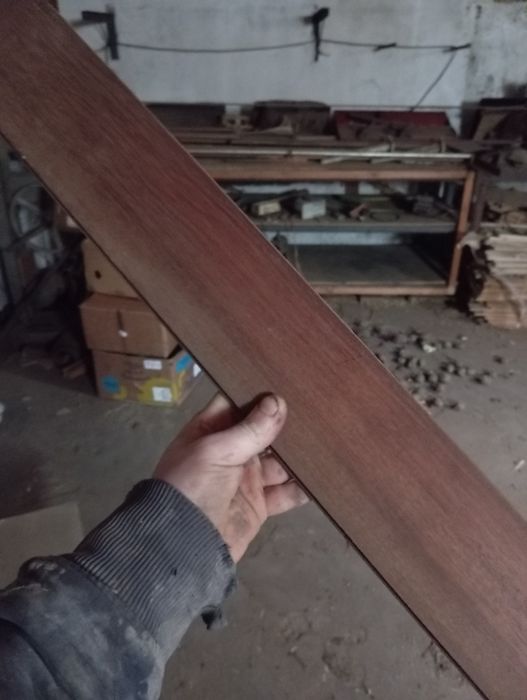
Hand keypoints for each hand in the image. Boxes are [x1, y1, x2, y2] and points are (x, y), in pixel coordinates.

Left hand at [154, 393, 307, 561]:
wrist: (183, 546)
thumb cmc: (192, 487)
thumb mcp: (216, 452)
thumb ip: (250, 429)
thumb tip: (278, 401)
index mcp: (210, 432)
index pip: (237, 404)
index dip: (259, 394)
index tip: (288, 382)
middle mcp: (229, 452)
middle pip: (263, 431)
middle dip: (286, 423)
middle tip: (317, 409)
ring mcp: (246, 479)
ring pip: (279, 461)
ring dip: (298, 455)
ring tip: (326, 441)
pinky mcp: (259, 505)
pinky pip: (285, 493)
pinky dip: (301, 487)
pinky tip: (322, 477)